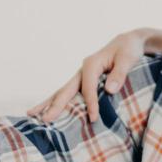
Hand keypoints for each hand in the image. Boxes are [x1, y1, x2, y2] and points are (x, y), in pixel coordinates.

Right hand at [27, 28, 149, 123]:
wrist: (129, 42)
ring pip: (63, 91)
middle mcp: (83, 70)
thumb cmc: (129, 49)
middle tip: (44, 119)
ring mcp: (81, 76)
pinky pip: (70, 93)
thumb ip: (119, 74)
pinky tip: (49, 111)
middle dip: (55, 105)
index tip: (94, 118)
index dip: (90, 103)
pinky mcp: (84, 81)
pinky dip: (59, 102)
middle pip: (66, 89)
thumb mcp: (128, 59)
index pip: (87, 88)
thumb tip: (109, 90)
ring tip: (31, 114)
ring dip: (48, 103)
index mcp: (91, 64)